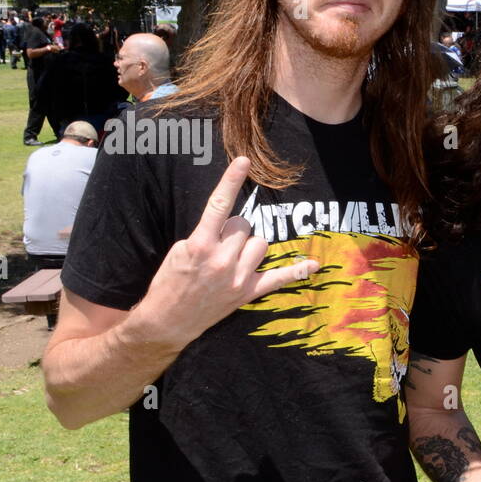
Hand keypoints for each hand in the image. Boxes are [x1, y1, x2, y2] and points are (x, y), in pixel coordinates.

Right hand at [130, 156, 318, 350]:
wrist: (167, 320)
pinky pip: (278, 278)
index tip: (244, 161)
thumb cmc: (170, 282)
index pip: (219, 206)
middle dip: (233, 232)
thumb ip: (205, 234)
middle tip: (218, 248)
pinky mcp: (247, 292)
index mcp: (200, 244)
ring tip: (232, 260)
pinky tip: (314, 264)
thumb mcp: (179, 251)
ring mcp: (237, 277)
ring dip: (250, 247)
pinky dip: (296, 271)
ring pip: (260, 244)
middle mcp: (222, 259)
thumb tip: (228, 223)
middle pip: (244, 226)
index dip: (231, 181)